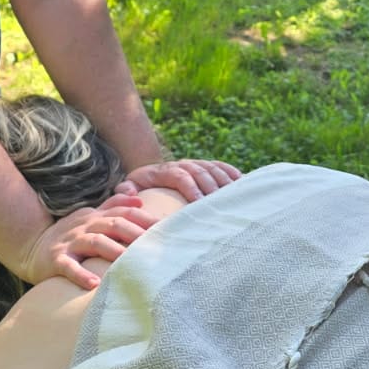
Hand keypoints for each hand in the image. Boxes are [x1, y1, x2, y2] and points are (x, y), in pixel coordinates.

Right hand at [21, 200, 157, 289]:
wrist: (32, 247)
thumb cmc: (71, 236)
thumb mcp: (90, 217)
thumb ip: (113, 207)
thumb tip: (138, 199)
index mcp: (95, 216)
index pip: (123, 213)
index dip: (144, 218)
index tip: (165, 228)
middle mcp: (85, 226)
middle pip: (113, 225)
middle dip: (135, 233)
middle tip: (154, 245)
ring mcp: (70, 242)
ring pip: (94, 242)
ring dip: (113, 251)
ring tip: (129, 261)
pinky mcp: (56, 259)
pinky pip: (68, 266)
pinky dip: (80, 274)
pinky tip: (93, 284)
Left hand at [116, 158, 240, 201]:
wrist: (150, 174)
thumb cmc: (140, 187)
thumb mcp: (128, 186)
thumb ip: (125, 190)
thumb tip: (131, 194)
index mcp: (165, 170)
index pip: (181, 176)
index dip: (192, 188)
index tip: (200, 202)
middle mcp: (183, 164)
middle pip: (201, 172)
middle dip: (212, 187)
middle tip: (221, 204)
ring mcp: (196, 164)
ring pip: (213, 169)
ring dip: (225, 181)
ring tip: (235, 197)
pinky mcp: (206, 167)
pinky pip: (222, 167)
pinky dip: (233, 173)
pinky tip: (244, 183)